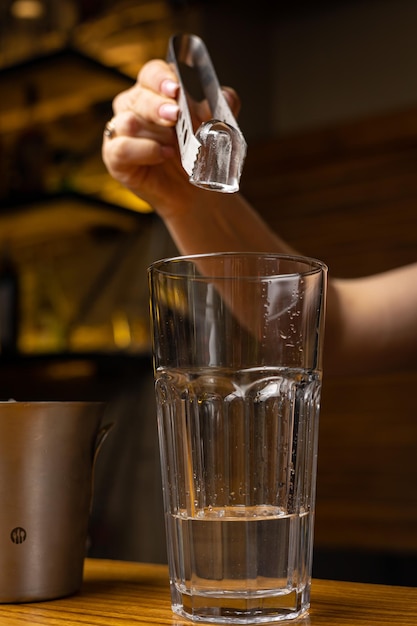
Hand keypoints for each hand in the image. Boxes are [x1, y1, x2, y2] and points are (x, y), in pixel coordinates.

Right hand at [102, 59, 240, 217]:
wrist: (194, 191)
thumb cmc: (197, 154)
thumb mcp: (214, 128)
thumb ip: (222, 109)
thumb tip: (227, 96)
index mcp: (155, 93)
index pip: (151, 74)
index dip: (161, 78)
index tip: (176, 88)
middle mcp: (134, 108)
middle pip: (138, 96)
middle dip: (157, 105)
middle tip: (175, 115)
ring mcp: (122, 133)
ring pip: (127, 122)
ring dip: (153, 132)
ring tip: (174, 145)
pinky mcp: (116, 158)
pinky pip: (121, 148)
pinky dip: (144, 151)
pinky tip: (163, 155)